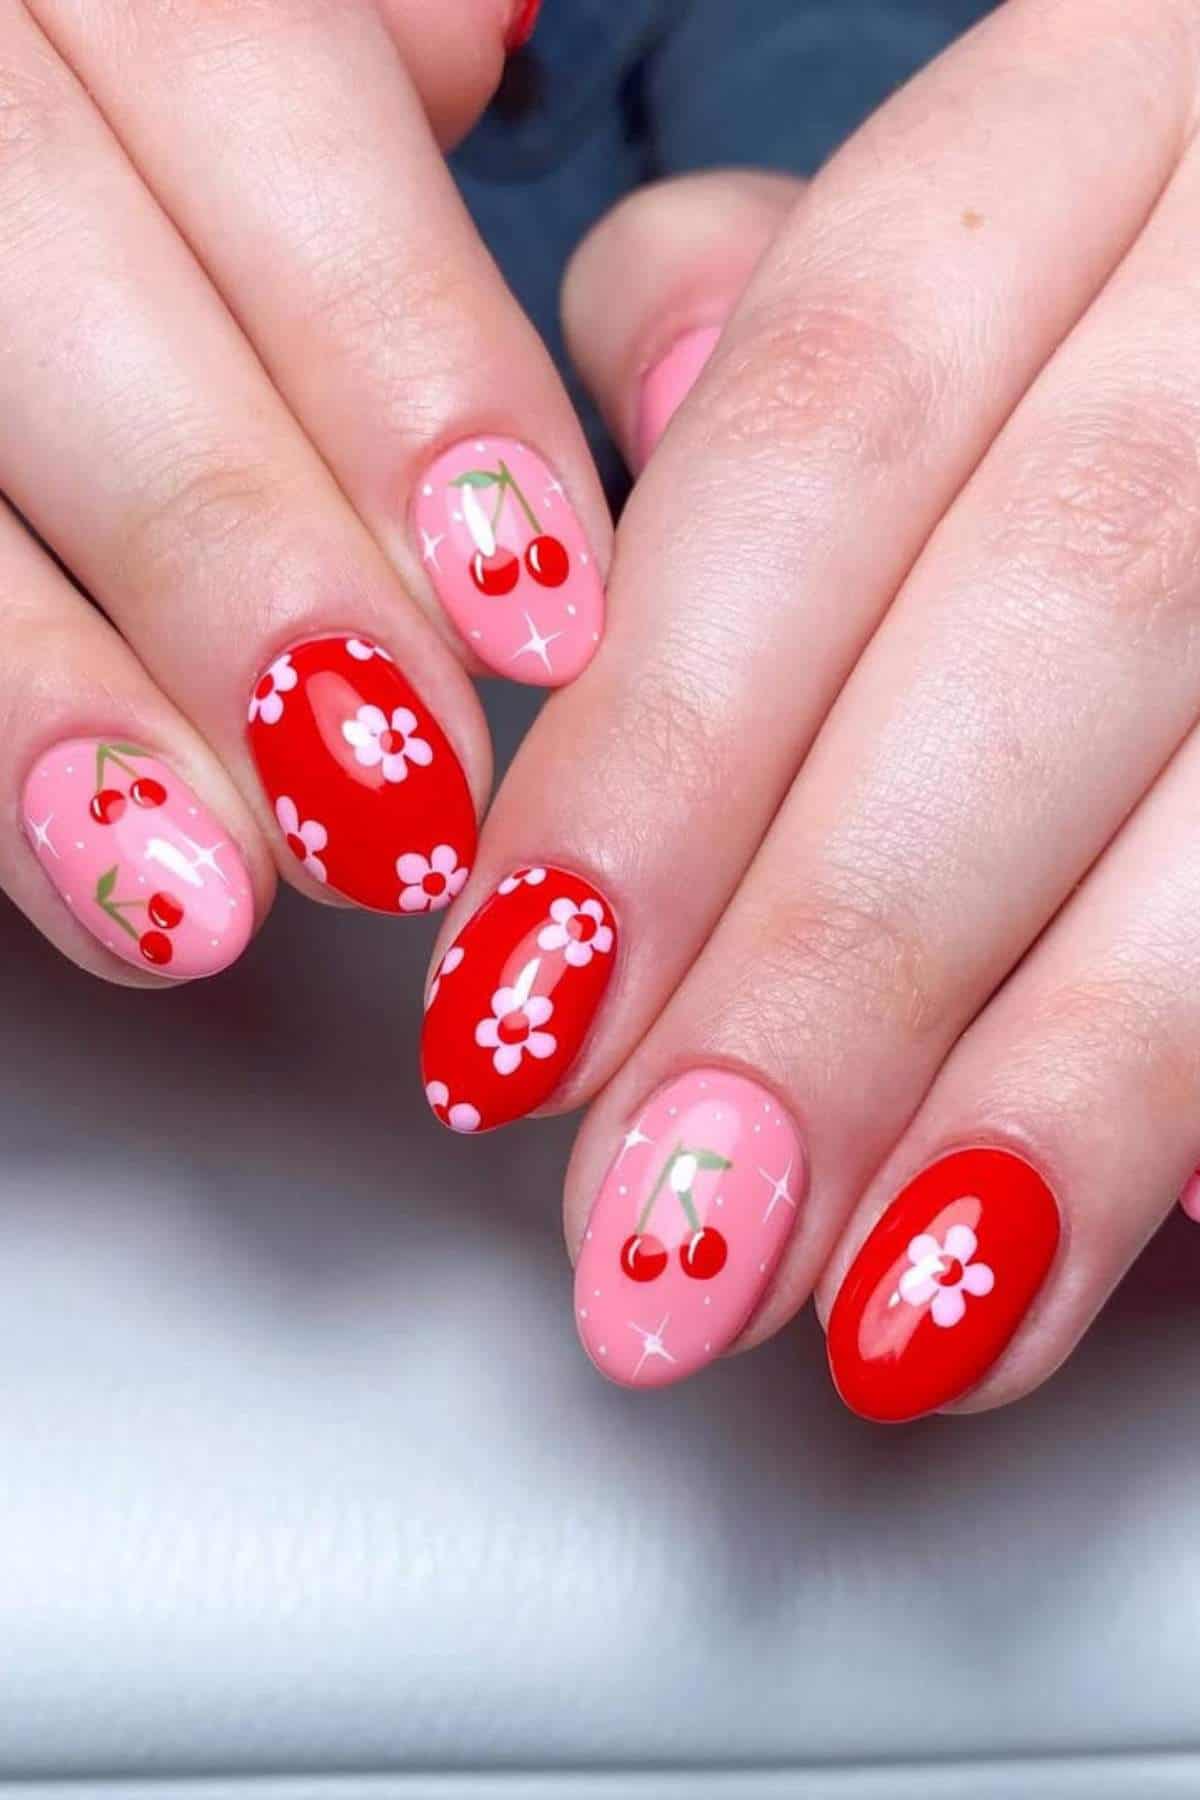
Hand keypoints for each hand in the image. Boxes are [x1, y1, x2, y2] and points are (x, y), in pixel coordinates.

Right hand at [2, 0, 607, 983]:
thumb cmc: (151, 113)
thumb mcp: (227, 15)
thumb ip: (340, 49)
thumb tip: (480, 55)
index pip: (251, 76)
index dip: (402, 351)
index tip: (541, 597)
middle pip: (48, 263)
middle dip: (241, 540)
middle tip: (408, 776)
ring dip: (59, 689)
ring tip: (222, 895)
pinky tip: (103, 878)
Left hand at [421, 0, 1199, 1420]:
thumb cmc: (1124, 244)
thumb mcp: (955, 197)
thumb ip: (765, 313)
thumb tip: (622, 448)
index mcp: (1101, 109)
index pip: (828, 429)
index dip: (664, 746)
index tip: (517, 1001)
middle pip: (1044, 628)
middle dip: (838, 966)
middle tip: (671, 1229)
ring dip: (1050, 1086)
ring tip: (875, 1318)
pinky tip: (1097, 1239)